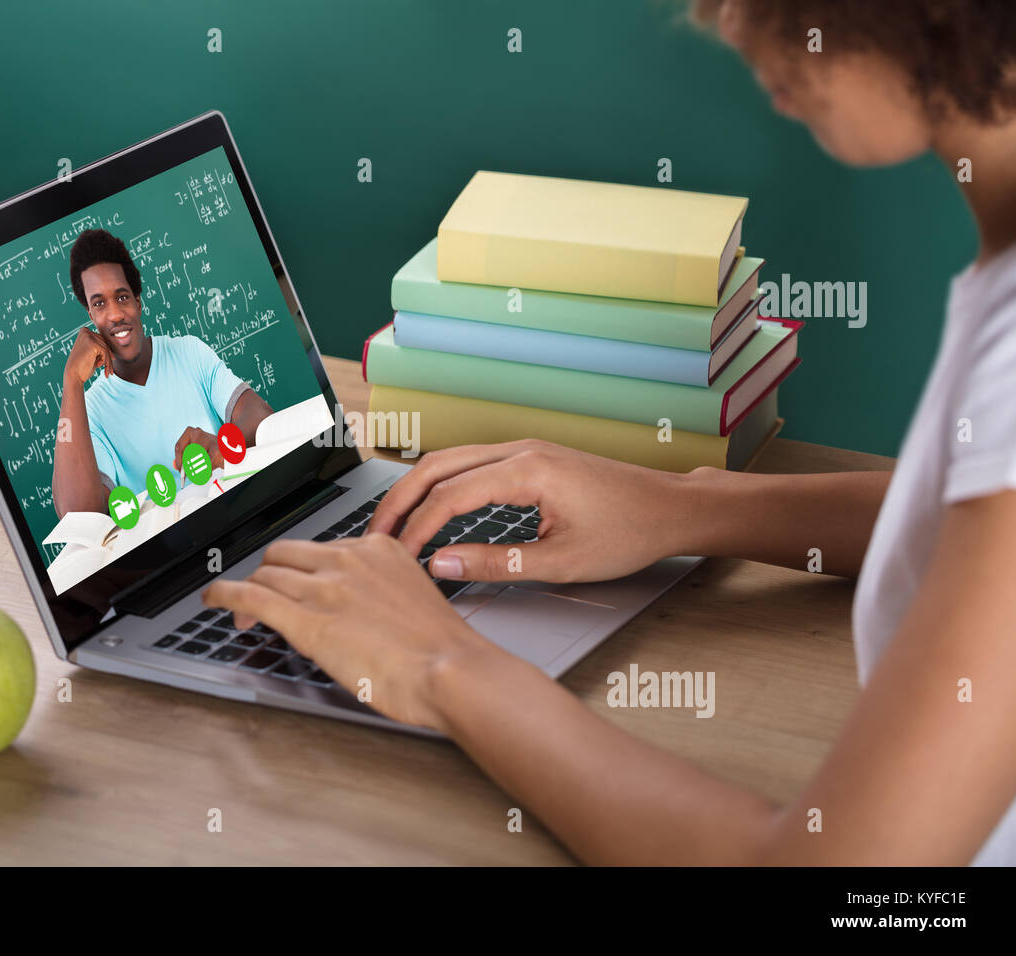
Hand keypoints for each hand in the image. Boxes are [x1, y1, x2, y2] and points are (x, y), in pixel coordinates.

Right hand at [64, 327, 111, 384]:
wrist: (73, 375)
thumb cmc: (82, 366)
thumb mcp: (91, 353)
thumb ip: (99, 346)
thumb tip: (112, 345)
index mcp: (84, 331)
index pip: (101, 340)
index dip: (106, 351)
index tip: (111, 361)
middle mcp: (85, 331)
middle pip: (104, 343)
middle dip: (108, 357)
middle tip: (110, 370)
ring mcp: (88, 336)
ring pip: (106, 348)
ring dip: (108, 361)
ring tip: (107, 372)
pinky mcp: (93, 344)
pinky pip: (105, 352)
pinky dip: (105, 362)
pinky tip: (98, 367)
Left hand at [173, 426, 223, 471]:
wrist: (227, 450)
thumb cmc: (209, 450)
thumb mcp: (194, 452)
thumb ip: (183, 458)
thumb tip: (175, 465)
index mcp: (190, 432)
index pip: (179, 447)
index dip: (178, 460)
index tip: (180, 469)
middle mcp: (198, 433)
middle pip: (187, 454)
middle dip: (188, 466)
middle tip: (190, 474)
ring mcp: (208, 439)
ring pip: (197, 460)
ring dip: (198, 469)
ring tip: (203, 471)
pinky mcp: (217, 449)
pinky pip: (207, 465)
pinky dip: (206, 471)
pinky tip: (209, 471)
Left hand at [201, 534, 505, 731]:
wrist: (452, 672)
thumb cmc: (442, 651)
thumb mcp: (414, 599)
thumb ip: (381, 592)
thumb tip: (357, 608)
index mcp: (378, 549)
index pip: (321, 548)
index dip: (300, 569)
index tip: (295, 584)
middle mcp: (349, 558)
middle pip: (286, 553)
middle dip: (270, 575)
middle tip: (264, 600)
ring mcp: (325, 586)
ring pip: (266, 573)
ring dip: (247, 592)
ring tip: (241, 612)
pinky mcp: (306, 618)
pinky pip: (250, 595)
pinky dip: (224, 594)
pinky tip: (214, 600)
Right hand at [368, 439, 693, 583]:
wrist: (669, 508)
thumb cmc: (628, 533)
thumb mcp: (561, 562)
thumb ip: (495, 563)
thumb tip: (442, 565)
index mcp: (528, 471)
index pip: (450, 495)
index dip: (417, 528)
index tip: (400, 557)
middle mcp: (520, 450)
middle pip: (437, 466)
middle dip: (400, 500)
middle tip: (375, 536)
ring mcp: (524, 449)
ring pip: (450, 460)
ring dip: (416, 490)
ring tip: (394, 524)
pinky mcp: (528, 458)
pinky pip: (470, 464)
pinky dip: (440, 485)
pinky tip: (430, 509)